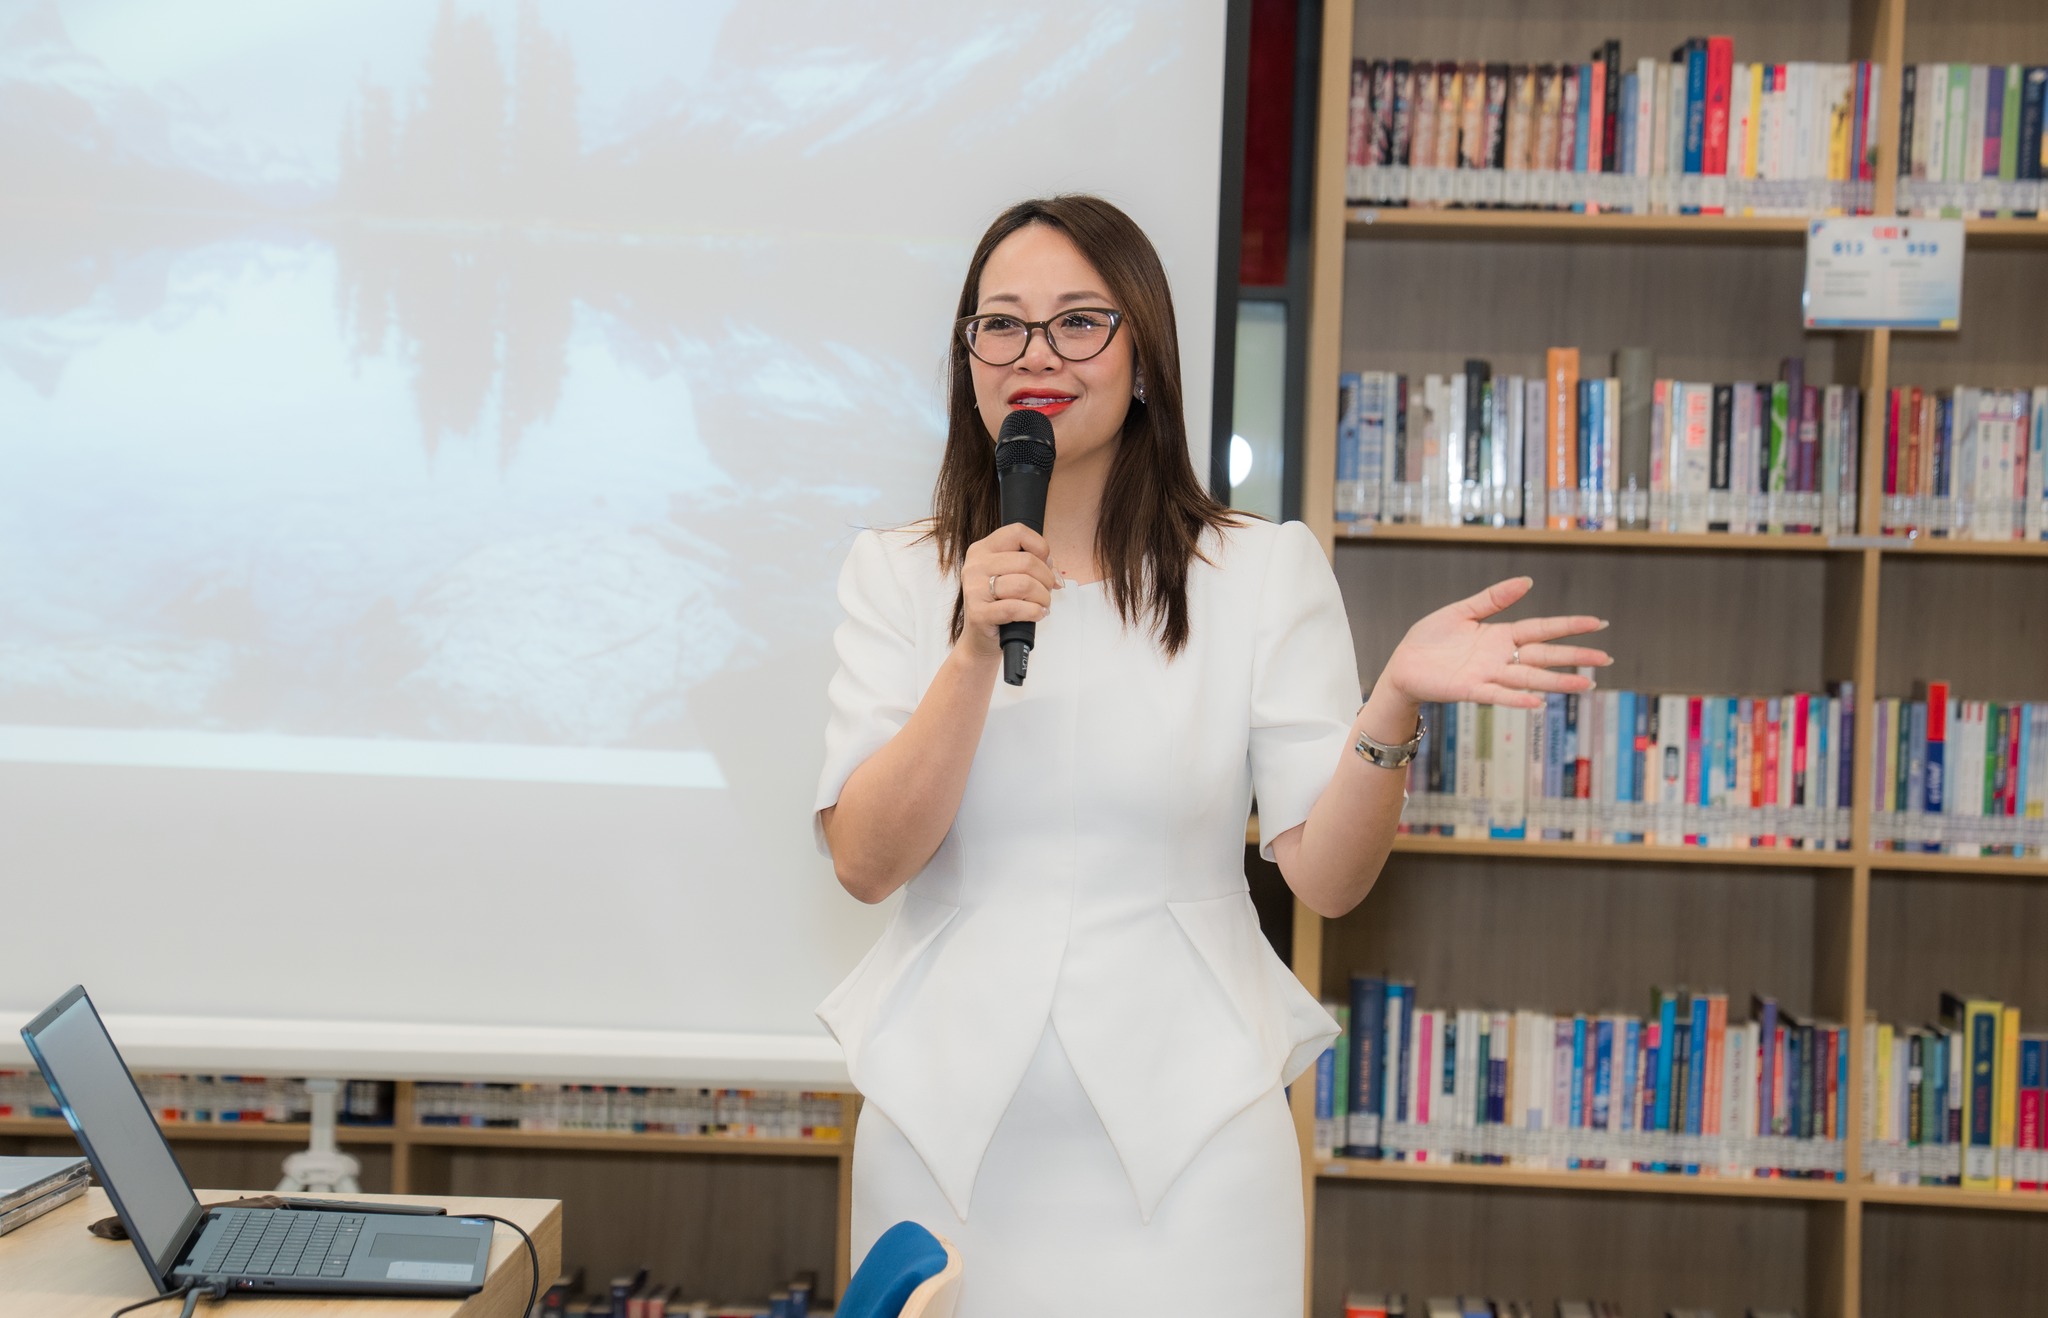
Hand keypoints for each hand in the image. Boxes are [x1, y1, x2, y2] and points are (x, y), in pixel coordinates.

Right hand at [958, 523, 1059, 659]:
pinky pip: (1016, 608)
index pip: (1018, 532)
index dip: (1040, 547)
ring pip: (1024, 584)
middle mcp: (975, 566)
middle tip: (1047, 590)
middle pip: (1027, 561)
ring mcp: (974, 589)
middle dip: (1046, 578)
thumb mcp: (1010, 575)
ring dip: (1042, 597)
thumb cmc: (998, 603)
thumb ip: (1031, 563)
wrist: (980, 637)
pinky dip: (1034, 612)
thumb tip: (1052, 565)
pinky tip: (1037, 614)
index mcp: (982, 550)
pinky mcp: (979, 613)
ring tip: (1042, 604)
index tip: (1045, 563)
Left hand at [1378, 576, 1610, 710]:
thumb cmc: (1430, 640)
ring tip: (1586, 684)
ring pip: (1529, 678)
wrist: (1402, 664)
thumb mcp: (1461, 611)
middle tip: (1605, 659)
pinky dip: (1517, 699)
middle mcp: (1500, 657)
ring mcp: (1487, 675)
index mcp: (1500, 635)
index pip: (1542, 629)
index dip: (1569, 626)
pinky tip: (1538, 702)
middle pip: (1544, 655)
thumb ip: (1493, 599)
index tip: (1598, 623)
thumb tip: (1528, 581)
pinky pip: (1497, 695)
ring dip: (1557, 682)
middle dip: (1575, 656)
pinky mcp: (1469, 690)